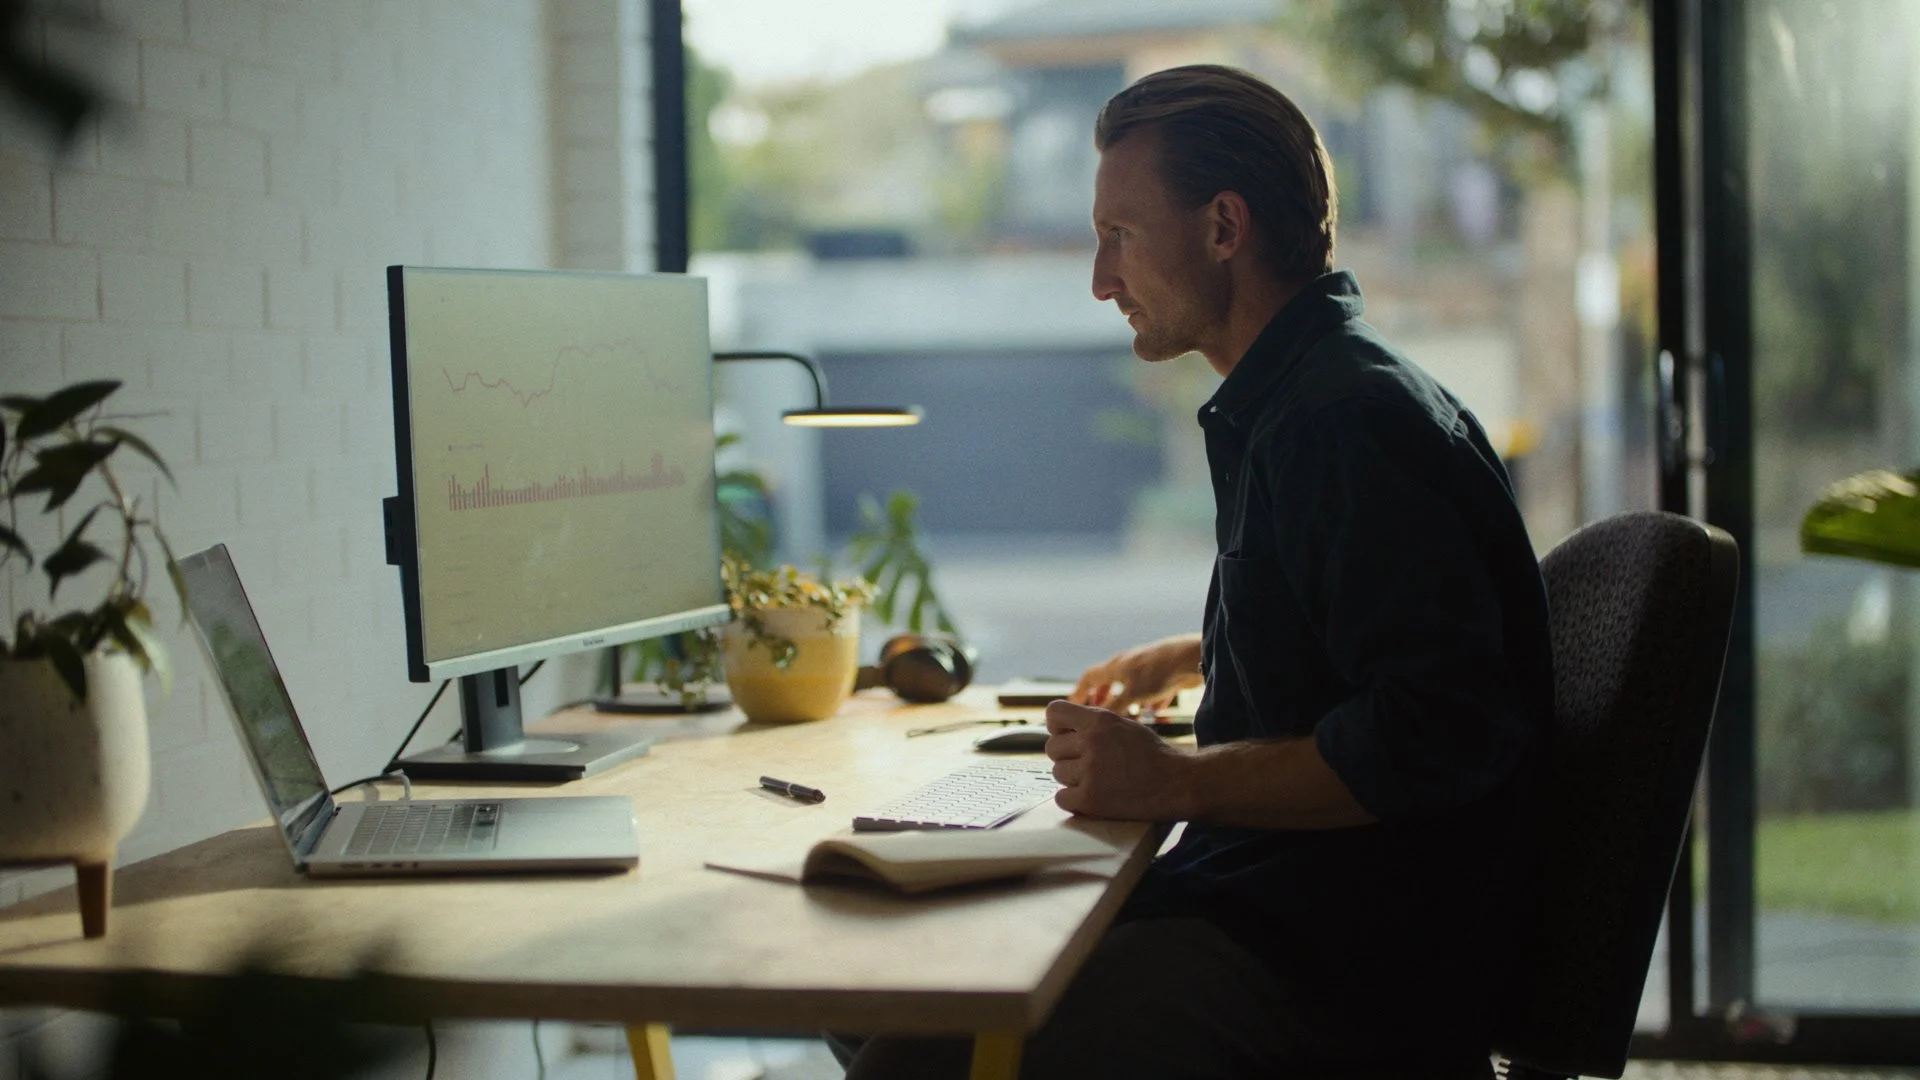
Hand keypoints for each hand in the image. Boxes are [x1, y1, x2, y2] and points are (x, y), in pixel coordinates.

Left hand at [1044, 701, 1190, 820]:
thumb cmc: (1152, 755)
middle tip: (1089, 764)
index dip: (1058, 726)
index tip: (1069, 736)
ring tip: (1098, 780)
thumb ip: (1093, 724)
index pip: (1053, 713)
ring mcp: (1090, 772)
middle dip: (1067, 756)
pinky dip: (1074, 800)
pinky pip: (1061, 798)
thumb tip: (1059, 728)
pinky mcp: (1091, 799)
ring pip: (1057, 773)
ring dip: (1072, 779)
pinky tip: (1093, 796)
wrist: (1178, 783)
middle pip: (1052, 747)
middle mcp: (1091, 742)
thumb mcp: (1123, 726)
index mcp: (1099, 720)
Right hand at [1070, 633, 1203, 712]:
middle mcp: (1128, 664)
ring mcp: (1146, 667)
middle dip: (1100, 695)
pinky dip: (1148, 699)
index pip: (1089, 677)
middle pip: (1108, 678)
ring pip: (1129, 683)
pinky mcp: (1164, 673)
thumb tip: (1095, 720)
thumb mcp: (1132, 694)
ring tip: (1124, 712)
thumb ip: (1114, 707)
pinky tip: (1153, 710)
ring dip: (1123, 697)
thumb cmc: (1158, 674)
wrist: (1191, 658)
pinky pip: (1151, 687)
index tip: (1073, 705)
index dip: (1079, 692)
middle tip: (1096, 709)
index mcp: (1116, 667)